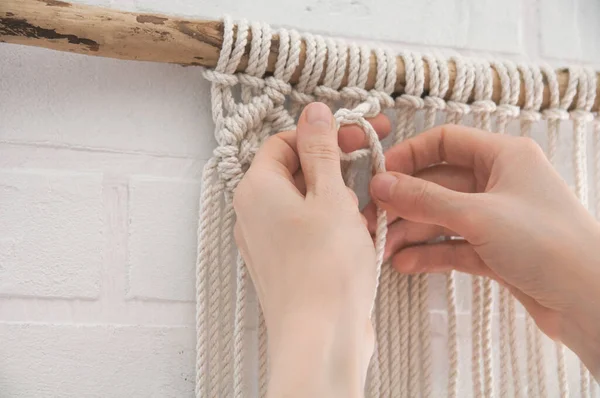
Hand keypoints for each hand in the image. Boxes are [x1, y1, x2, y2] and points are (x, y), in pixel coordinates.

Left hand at [233, 102, 389, 396]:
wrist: (320, 338)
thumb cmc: (325, 267)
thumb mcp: (330, 196)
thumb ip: (321, 149)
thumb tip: (314, 112)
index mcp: (257, 188)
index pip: (285, 142)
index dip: (323, 135)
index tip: (358, 136)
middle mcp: (255, 213)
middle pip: (297, 171)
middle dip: (337, 168)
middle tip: (373, 167)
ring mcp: (269, 241)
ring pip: (309, 203)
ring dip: (342, 200)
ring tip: (367, 216)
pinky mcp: (287, 263)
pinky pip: (311, 231)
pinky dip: (336, 226)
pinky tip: (362, 237)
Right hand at [364, 124, 599, 377]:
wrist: (590, 302)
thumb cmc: (545, 243)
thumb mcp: (476, 214)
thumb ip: (423, 199)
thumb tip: (379, 183)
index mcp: (503, 156)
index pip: (445, 141)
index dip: (409, 156)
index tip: (379, 177)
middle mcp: (499, 182)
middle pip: (438, 184)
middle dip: (404, 204)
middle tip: (372, 223)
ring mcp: (497, 218)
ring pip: (443, 218)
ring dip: (412, 233)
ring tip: (383, 250)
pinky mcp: (496, 250)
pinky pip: (454, 245)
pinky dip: (430, 253)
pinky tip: (405, 264)